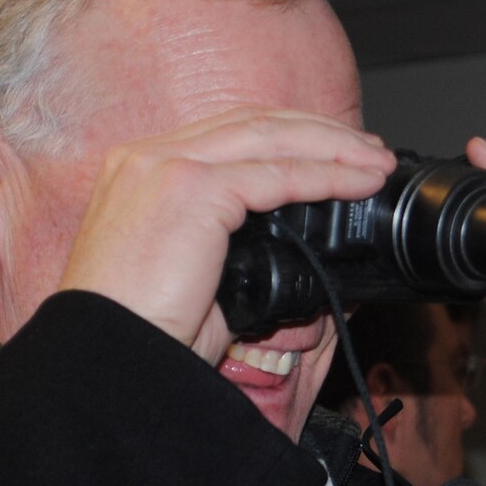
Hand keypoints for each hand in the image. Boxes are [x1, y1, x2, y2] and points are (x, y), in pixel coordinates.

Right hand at [59, 108, 392, 364]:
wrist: (111, 362)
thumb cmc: (140, 334)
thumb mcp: (188, 274)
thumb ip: (228, 244)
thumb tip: (293, 251)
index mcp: (138, 171)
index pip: (226, 134)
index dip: (285, 138)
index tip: (332, 152)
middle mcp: (146, 157)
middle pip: (250, 123)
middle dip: (317, 132)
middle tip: (367, 149)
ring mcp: (165, 166)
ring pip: (269, 138)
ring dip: (332, 147)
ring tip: (375, 162)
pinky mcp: (190, 188)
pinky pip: (277, 175)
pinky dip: (326, 177)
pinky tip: (358, 185)